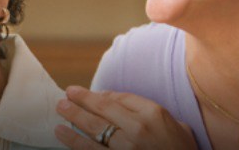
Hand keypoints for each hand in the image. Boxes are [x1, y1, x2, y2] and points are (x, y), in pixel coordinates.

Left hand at [54, 86, 196, 149]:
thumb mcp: (177, 127)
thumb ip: (150, 111)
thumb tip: (115, 99)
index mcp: (153, 114)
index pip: (117, 98)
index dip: (97, 95)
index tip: (84, 93)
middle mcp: (138, 129)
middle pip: (101, 110)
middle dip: (79, 101)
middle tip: (65, 96)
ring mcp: (126, 148)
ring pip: (92, 130)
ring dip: (72, 118)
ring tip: (60, 111)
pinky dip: (74, 142)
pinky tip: (62, 134)